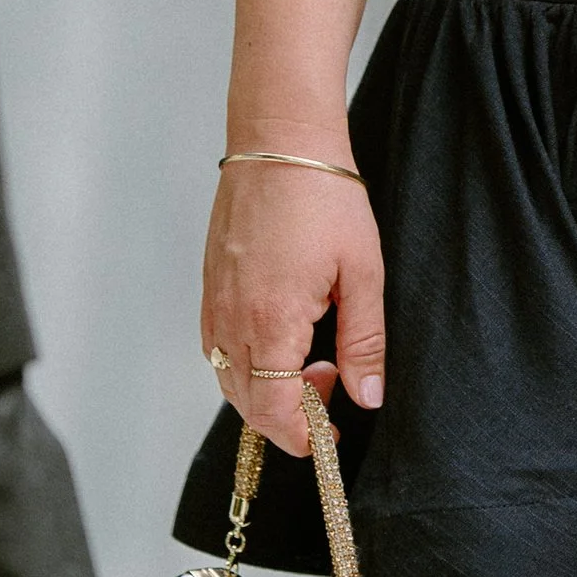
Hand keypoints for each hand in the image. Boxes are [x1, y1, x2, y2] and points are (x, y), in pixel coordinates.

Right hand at [199, 126, 385, 457]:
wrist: (279, 140)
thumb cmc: (324, 196)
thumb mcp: (363, 272)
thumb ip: (364, 342)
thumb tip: (367, 397)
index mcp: (271, 320)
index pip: (273, 412)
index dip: (302, 436)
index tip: (330, 434)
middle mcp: (232, 318)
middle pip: (246, 403)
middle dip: (287, 417)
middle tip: (331, 388)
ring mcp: (214, 302)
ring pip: (228, 378)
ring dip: (266, 390)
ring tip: (313, 359)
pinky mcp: (209, 285)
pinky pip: (217, 347)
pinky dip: (246, 363)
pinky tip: (282, 338)